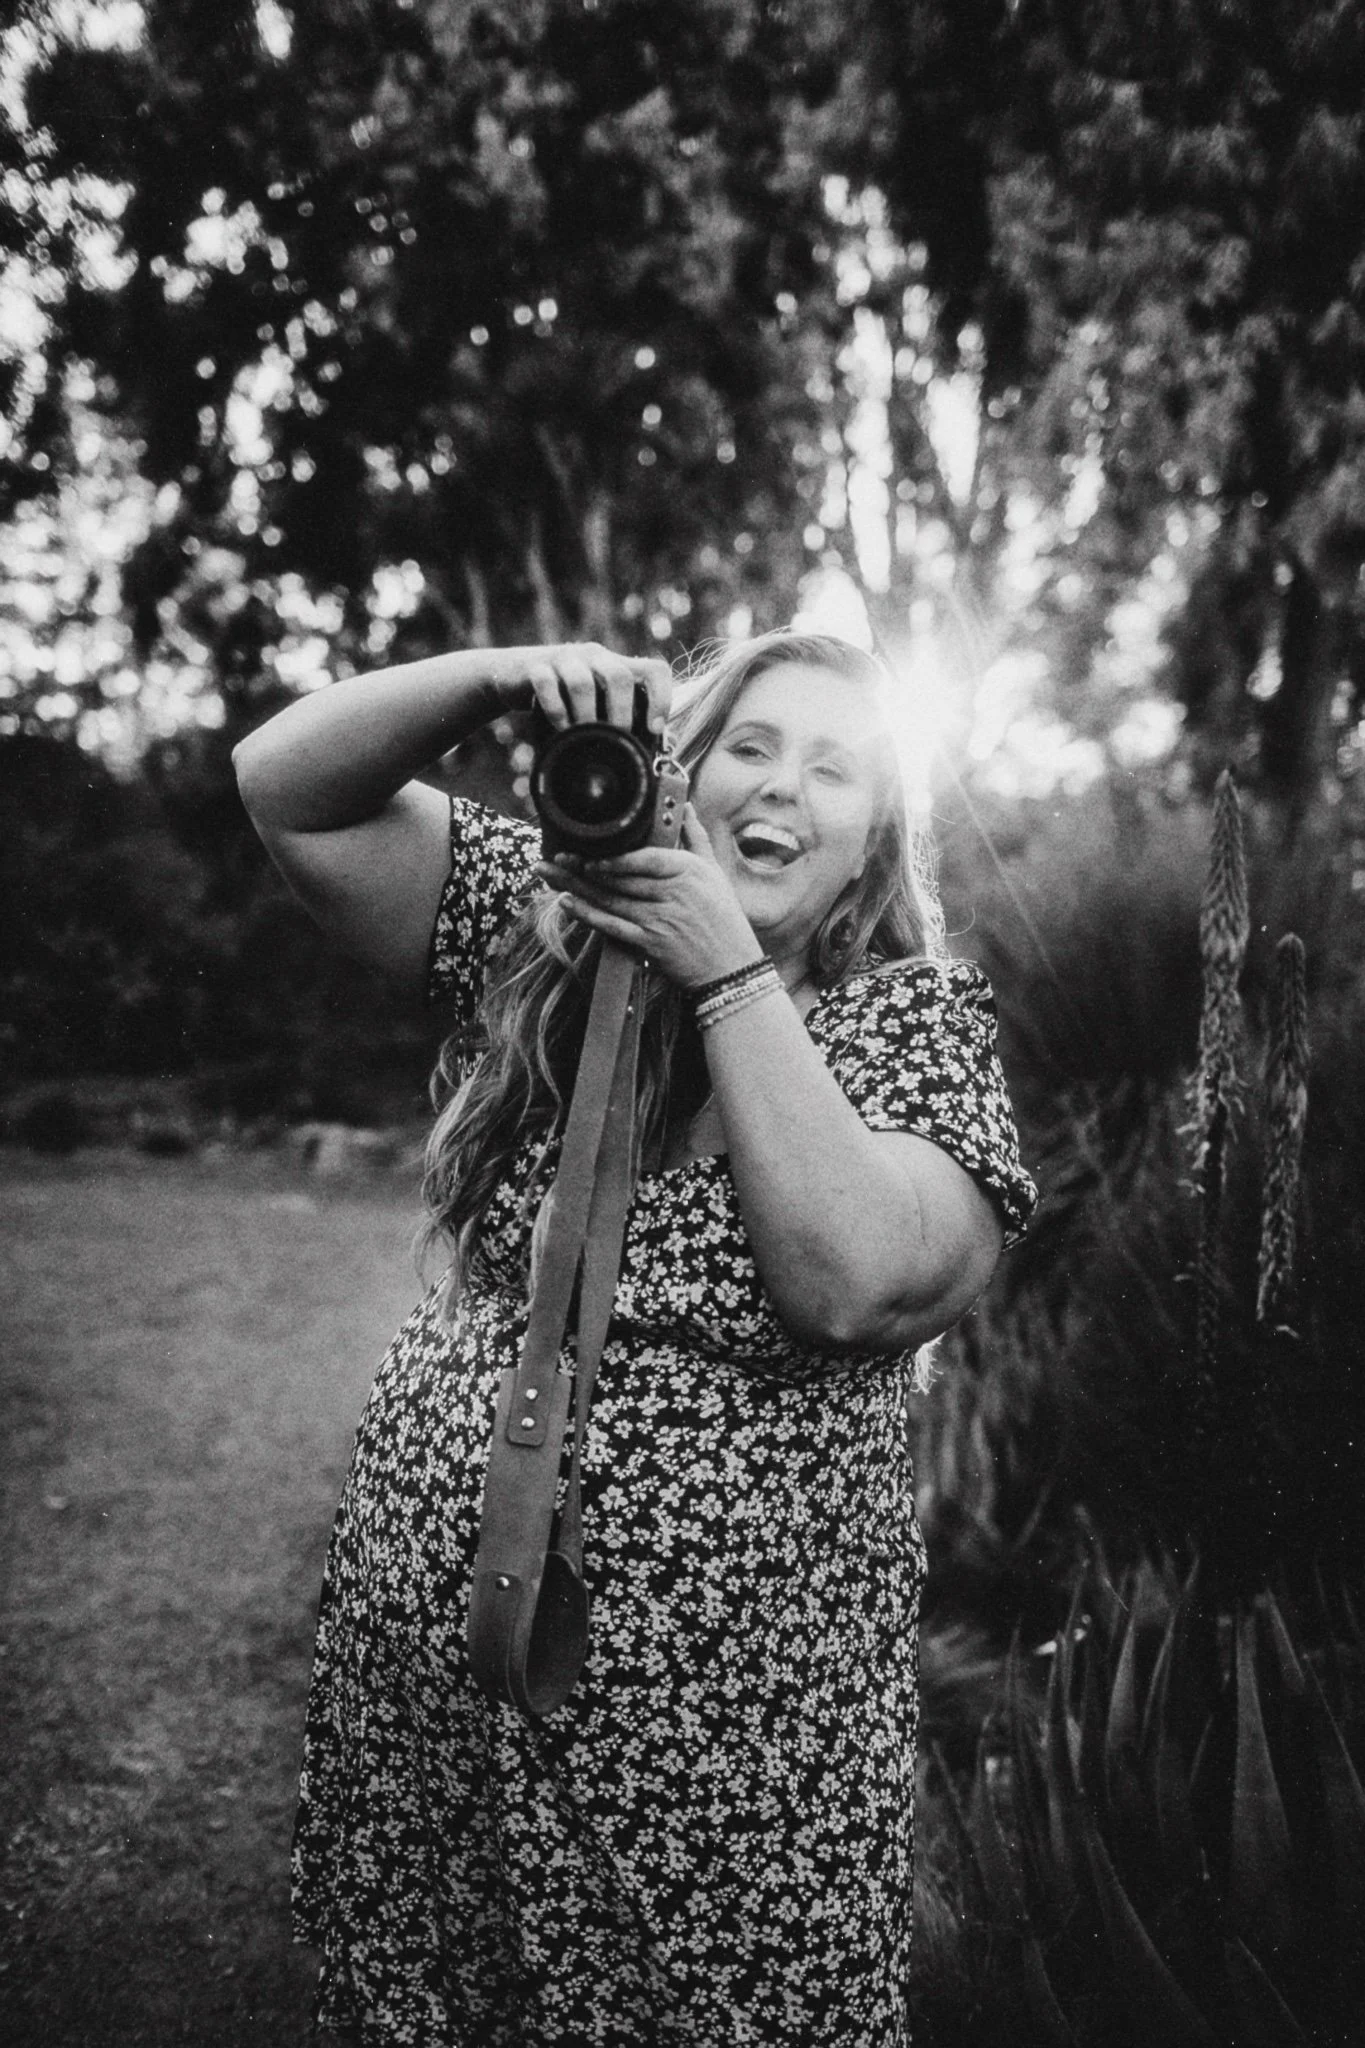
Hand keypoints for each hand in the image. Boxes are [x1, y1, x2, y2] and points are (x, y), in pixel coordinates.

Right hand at [486, 643, 672, 733]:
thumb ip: (619, 719)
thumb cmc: (563, 697)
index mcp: (617, 666)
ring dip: (586, 716)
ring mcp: (564, 659)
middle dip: (621, 713)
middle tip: (615, 739)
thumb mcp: (595, 703)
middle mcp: (595, 657)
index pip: (654, 670)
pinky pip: (546, 684)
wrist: (512, 674)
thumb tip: (651, 759)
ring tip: (582, 739)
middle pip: (619, 676)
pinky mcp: (535, 666)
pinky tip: (559, 728)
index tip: (654, 729)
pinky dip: (556, 710)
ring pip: (582, 682)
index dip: (662, 698)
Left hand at [538, 806, 763, 988]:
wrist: (730, 967)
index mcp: (688, 872)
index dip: (615, 857)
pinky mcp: (649, 943)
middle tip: (554, 856)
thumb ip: (696, 838)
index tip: (591, 851)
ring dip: (575, 886)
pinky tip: (566, 903)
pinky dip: (587, 915)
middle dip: (582, 867)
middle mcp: (672, 895)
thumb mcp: (715, 872)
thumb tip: (686, 808)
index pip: (645, 858)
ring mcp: (658, 920)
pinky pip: (611, 926)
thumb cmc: (724, 918)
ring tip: (549, 873)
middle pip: (619, 878)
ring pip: (609, 899)